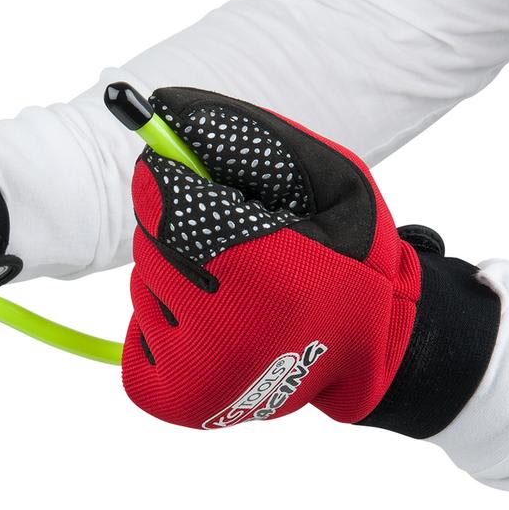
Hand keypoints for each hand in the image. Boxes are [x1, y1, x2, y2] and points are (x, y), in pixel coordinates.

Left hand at [122, 87, 500, 435]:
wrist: (370, 351)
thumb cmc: (348, 258)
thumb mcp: (327, 178)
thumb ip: (249, 139)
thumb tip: (167, 109)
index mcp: (272, 278)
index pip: (172, 205)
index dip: (172, 175)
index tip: (174, 160)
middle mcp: (227, 335)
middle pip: (154, 241)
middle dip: (184, 227)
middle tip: (235, 244)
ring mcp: (197, 376)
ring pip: (145, 282)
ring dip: (178, 275)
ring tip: (237, 294)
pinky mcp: (174, 400)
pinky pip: (138, 329)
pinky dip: (167, 320)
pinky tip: (214, 327)